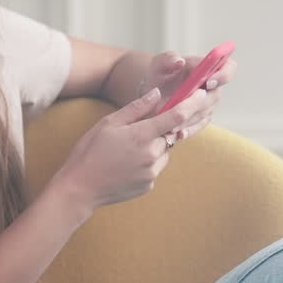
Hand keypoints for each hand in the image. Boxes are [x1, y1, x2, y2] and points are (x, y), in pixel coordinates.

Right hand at [51, 86, 214, 211]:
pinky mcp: (149, 185)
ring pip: (163, 153)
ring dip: (153, 148)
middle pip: (168, 135)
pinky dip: (147, 163)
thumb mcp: (108, 123)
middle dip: (159, 131)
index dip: (192, 104)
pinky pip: (155, 168)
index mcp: (142, 135)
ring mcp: (152, 172)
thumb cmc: (90, 152)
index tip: (202, 95)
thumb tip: (157, 94)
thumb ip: (136, 108)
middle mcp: (152, 154)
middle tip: (135, 132)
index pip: (176, 116)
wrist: (80, 188)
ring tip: (127, 151)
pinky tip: (126, 165)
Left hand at [140, 50, 236, 144]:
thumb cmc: (161, 71)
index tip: (209, 82)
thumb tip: (179, 61)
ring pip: (205, 113)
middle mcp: (212, 86)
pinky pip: (199, 125)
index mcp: (207, 68)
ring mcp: (207, 103)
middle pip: (215, 96)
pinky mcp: (200, 117)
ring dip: (191, 120)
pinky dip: (189, 130)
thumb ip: (169, 59)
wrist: (153, 87)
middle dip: (200, 104)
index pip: (228, 68)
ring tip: (174, 125)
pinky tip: (179, 134)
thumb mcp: (160, 61)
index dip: (223, 75)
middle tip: (184, 109)